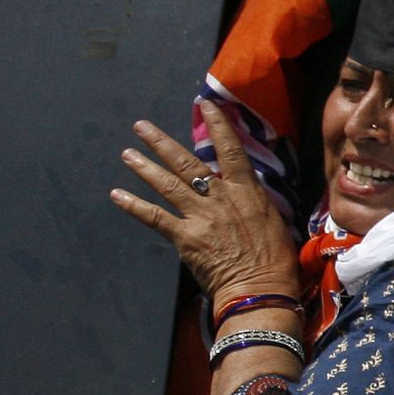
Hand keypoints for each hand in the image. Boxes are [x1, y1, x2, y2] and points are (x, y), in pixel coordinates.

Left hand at [112, 101, 300, 307]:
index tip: (206, 106)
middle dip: (162, 143)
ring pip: (167, 185)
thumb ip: (256, 203)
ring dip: (144, 168)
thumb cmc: (276, 260)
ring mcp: (201, 217)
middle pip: (187, 163)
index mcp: (247, 193)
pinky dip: (134, 205)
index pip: (231, 151)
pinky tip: (117, 194)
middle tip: (141, 127)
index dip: (219, 126)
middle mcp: (221, 199)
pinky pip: (155, 217)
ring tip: (127, 154)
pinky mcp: (185, 238)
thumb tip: (250, 193)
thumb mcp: (275, 223)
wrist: (260, 289)